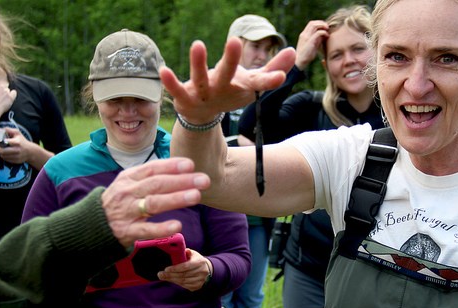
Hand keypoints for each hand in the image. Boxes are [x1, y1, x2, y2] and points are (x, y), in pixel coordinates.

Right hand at [0, 82, 16, 117]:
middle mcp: (1, 86)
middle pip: (2, 88)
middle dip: (0, 92)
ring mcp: (6, 91)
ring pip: (8, 91)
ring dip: (6, 94)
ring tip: (3, 100)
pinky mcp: (11, 97)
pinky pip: (14, 93)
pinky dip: (13, 94)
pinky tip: (10, 97)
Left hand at [0, 127, 35, 163]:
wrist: (31, 152)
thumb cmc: (22, 141)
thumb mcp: (17, 133)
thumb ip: (9, 130)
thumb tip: (0, 129)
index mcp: (17, 142)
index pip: (4, 142)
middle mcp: (17, 150)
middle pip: (2, 151)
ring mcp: (17, 156)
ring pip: (3, 156)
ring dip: (0, 153)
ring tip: (1, 150)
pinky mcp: (16, 161)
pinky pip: (6, 159)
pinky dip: (4, 156)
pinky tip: (6, 153)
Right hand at [101, 158, 209, 247]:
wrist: (89, 226)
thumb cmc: (118, 203)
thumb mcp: (128, 184)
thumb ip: (150, 176)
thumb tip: (182, 168)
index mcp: (129, 178)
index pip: (152, 169)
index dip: (171, 166)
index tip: (191, 164)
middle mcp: (127, 193)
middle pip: (157, 184)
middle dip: (182, 181)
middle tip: (203, 180)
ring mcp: (126, 212)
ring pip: (153, 204)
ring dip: (176, 199)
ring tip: (196, 196)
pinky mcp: (126, 232)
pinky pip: (146, 230)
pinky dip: (162, 228)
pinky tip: (177, 226)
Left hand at [157, 249, 212, 290]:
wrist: (207, 269)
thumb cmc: (195, 259)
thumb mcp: (192, 253)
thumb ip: (184, 252)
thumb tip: (175, 250)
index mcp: (200, 262)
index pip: (185, 266)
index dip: (175, 268)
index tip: (166, 269)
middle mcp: (201, 272)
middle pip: (183, 275)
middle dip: (170, 275)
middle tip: (160, 274)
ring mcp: (200, 280)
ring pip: (183, 282)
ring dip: (172, 279)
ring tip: (163, 277)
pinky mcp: (197, 286)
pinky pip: (185, 286)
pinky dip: (177, 283)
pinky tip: (171, 280)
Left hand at [160, 38, 295, 123]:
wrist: (204, 116)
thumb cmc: (230, 91)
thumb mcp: (251, 81)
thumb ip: (272, 67)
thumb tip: (294, 51)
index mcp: (241, 87)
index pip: (259, 84)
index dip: (271, 80)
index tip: (281, 77)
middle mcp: (223, 90)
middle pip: (228, 74)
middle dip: (231, 60)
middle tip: (235, 41)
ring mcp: (203, 95)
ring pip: (200, 79)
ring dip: (198, 63)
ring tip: (198, 44)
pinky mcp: (185, 99)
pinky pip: (177, 90)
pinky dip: (170, 82)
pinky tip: (163, 70)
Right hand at [295, 20, 328, 70]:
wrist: (299, 63)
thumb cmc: (306, 56)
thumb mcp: (312, 46)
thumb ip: (317, 40)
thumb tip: (324, 36)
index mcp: (303, 35)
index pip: (311, 24)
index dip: (318, 23)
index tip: (324, 27)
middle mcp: (304, 34)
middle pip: (312, 23)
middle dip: (321, 23)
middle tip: (327, 27)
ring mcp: (306, 37)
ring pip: (314, 25)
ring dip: (322, 25)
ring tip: (327, 29)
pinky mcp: (309, 41)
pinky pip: (318, 33)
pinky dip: (323, 33)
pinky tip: (327, 36)